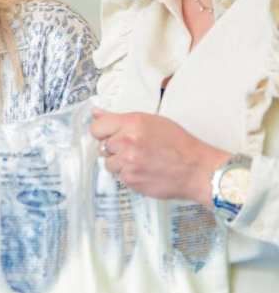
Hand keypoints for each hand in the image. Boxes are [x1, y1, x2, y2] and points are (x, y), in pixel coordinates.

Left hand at [90, 109, 228, 203]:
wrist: (197, 169)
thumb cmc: (178, 144)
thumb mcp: (153, 121)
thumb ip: (121, 119)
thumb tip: (96, 113)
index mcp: (132, 123)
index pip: (97, 127)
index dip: (103, 132)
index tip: (110, 135)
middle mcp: (127, 142)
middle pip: (102, 146)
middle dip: (114, 149)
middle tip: (134, 149)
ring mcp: (127, 162)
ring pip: (109, 163)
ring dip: (120, 163)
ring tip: (140, 160)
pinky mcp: (130, 179)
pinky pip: (119, 176)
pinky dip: (129, 174)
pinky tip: (144, 170)